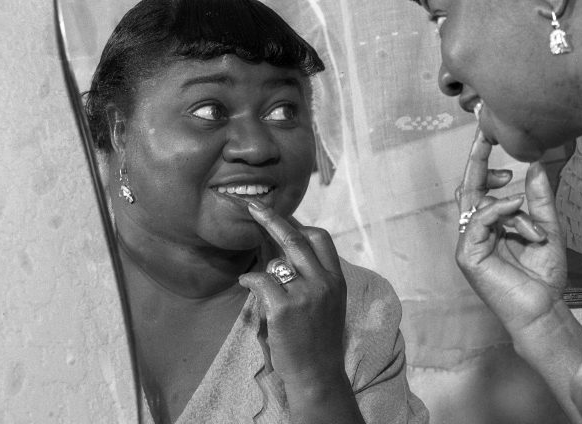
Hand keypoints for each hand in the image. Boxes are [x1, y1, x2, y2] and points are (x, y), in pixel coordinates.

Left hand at [239, 201, 348, 387]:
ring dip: (262, 261)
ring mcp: (305, 294)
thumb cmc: (319, 340)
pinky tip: (245, 282)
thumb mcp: (327, 303)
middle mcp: (324, 282)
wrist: (318, 374)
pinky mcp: (283, 308)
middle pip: (297, 238)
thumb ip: (313, 277)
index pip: (320, 238)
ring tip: (257, 270)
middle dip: (272, 218)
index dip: (298, 223)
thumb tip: (285, 249)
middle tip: (254, 206)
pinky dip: (249, 279)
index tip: (281, 215)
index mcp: (336, 279)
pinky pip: (260, 280)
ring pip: (277, 260)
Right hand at [455, 128, 568, 335]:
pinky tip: (519, 210)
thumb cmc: (545, 276)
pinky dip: (500, 210)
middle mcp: (476, 232)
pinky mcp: (468, 255)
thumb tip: (536, 165)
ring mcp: (470, 243)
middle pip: (468, 188)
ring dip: (513, 207)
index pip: (480, 187)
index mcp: (491, 225)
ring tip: (536, 230)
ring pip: (479, 203)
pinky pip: (479, 220)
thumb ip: (539, 198)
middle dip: (476, 161)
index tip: (487, 135)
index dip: (480, 161)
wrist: (544, 309)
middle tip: (485, 136)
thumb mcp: (548, 227)